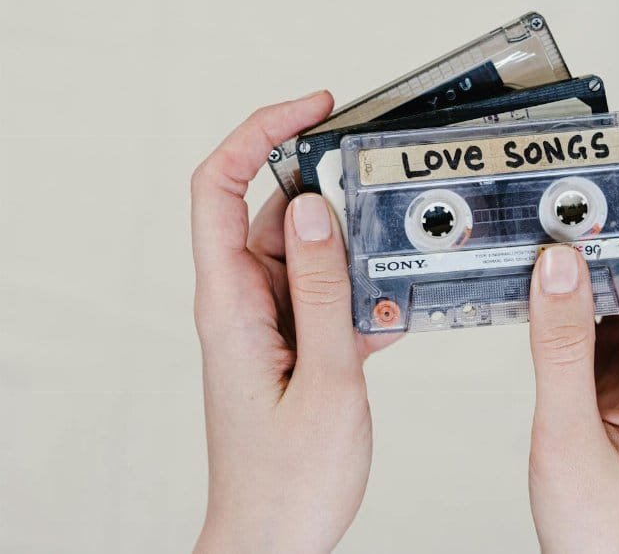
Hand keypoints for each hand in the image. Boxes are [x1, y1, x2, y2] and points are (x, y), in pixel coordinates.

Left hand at [190, 92, 398, 552]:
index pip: (220, 185)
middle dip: (328, 188)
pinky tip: (395, 308)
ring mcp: (265, 323)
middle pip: (274, 211)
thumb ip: (322, 288)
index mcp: (230, 302)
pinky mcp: (288, 345)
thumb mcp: (325, 377)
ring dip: (353, 251)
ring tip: (398, 257)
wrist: (272, 541)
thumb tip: (317, 207)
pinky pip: (322, 295)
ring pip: (306, 253)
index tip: (312, 109)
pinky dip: (358, 292)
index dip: (259, 132)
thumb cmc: (287, 481)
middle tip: (382, 182)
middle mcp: (241, 303)